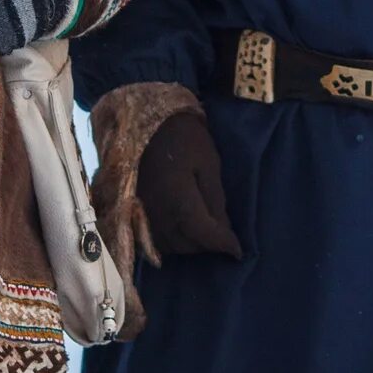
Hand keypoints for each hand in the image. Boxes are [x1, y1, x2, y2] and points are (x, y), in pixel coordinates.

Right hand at [137, 111, 242, 259]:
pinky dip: (173, 241)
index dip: (223, 244)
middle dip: (207, 245)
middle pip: (186, 245)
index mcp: (178, 198)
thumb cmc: (183, 137)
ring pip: (170, 246)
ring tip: (205, 233)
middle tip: (223, 237)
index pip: (203, 234)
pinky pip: (154, 239)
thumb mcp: (208, 163)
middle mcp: (157, 213)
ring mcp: (142, 214)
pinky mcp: (134, 211)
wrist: (145, 121)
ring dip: (190, 245)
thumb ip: (215, 200)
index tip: (238, 250)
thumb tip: (225, 232)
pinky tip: (184, 230)